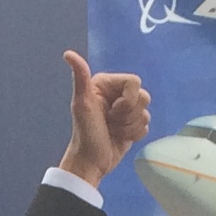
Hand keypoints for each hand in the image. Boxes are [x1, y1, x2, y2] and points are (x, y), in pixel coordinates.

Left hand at [57, 50, 150, 184]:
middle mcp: (117, 93)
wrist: (91, 162)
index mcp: (106, 83)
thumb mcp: (82, 105)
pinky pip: (147, 125)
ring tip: (114, 131)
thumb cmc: (85, 134)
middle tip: (111, 122)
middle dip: (128, 115)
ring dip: (131, 126)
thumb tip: (68, 53)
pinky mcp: (132, 124)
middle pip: (143, 97)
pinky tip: (120, 137)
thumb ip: (80, 77)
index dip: (127, 100)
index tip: (111, 111)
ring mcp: (125, 110)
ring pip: (146, 112)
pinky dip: (135, 134)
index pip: (134, 82)